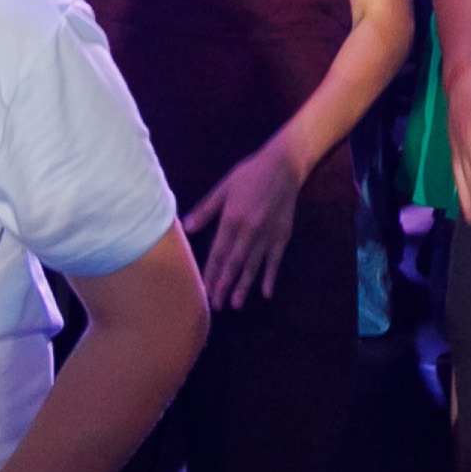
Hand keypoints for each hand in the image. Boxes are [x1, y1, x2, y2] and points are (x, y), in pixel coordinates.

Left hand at [185, 143, 311, 307]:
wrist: (283, 166)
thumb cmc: (249, 175)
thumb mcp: (223, 188)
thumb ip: (206, 210)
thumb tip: (187, 227)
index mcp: (231, 219)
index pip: (218, 252)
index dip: (211, 272)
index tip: (205, 289)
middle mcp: (249, 231)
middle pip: (233, 263)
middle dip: (224, 285)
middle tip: (217, 305)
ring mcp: (267, 235)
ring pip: (253, 266)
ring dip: (244, 286)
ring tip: (236, 304)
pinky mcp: (282, 235)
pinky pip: (275, 261)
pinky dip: (270, 277)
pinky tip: (266, 293)